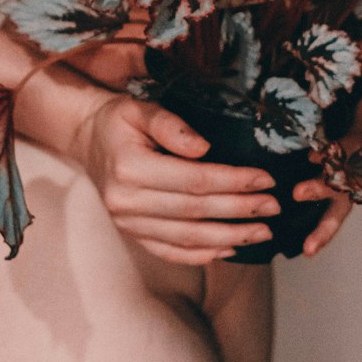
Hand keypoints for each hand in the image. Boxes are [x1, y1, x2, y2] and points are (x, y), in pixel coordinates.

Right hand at [74, 93, 281, 265]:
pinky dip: (202, 254)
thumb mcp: (140, 108)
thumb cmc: (118, 119)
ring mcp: (128, 224)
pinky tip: (229, 247)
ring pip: (187, 238)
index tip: (266, 180)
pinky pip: (172, 252)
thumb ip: (170, 125)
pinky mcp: (132, 235)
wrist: (87, 139)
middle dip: (239, 211)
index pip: (193, 180)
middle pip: (194, 212)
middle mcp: (126, 202)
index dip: (233, 182)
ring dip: (229, 237)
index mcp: (129, 167)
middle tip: (273, 207)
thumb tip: (205, 148)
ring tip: (262, 232)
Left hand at [293, 44, 361, 257]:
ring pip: (346, 201)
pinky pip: (333, 202)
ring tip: (307, 250)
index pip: (358, 139)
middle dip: (329, 192)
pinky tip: (301, 246)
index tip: (314, 156)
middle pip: (354, 180)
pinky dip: (320, 224)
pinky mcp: (337, 171)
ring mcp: (352, 164)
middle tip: (299, 194)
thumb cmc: (359, 57)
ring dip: (327, 224)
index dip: (340, 150)